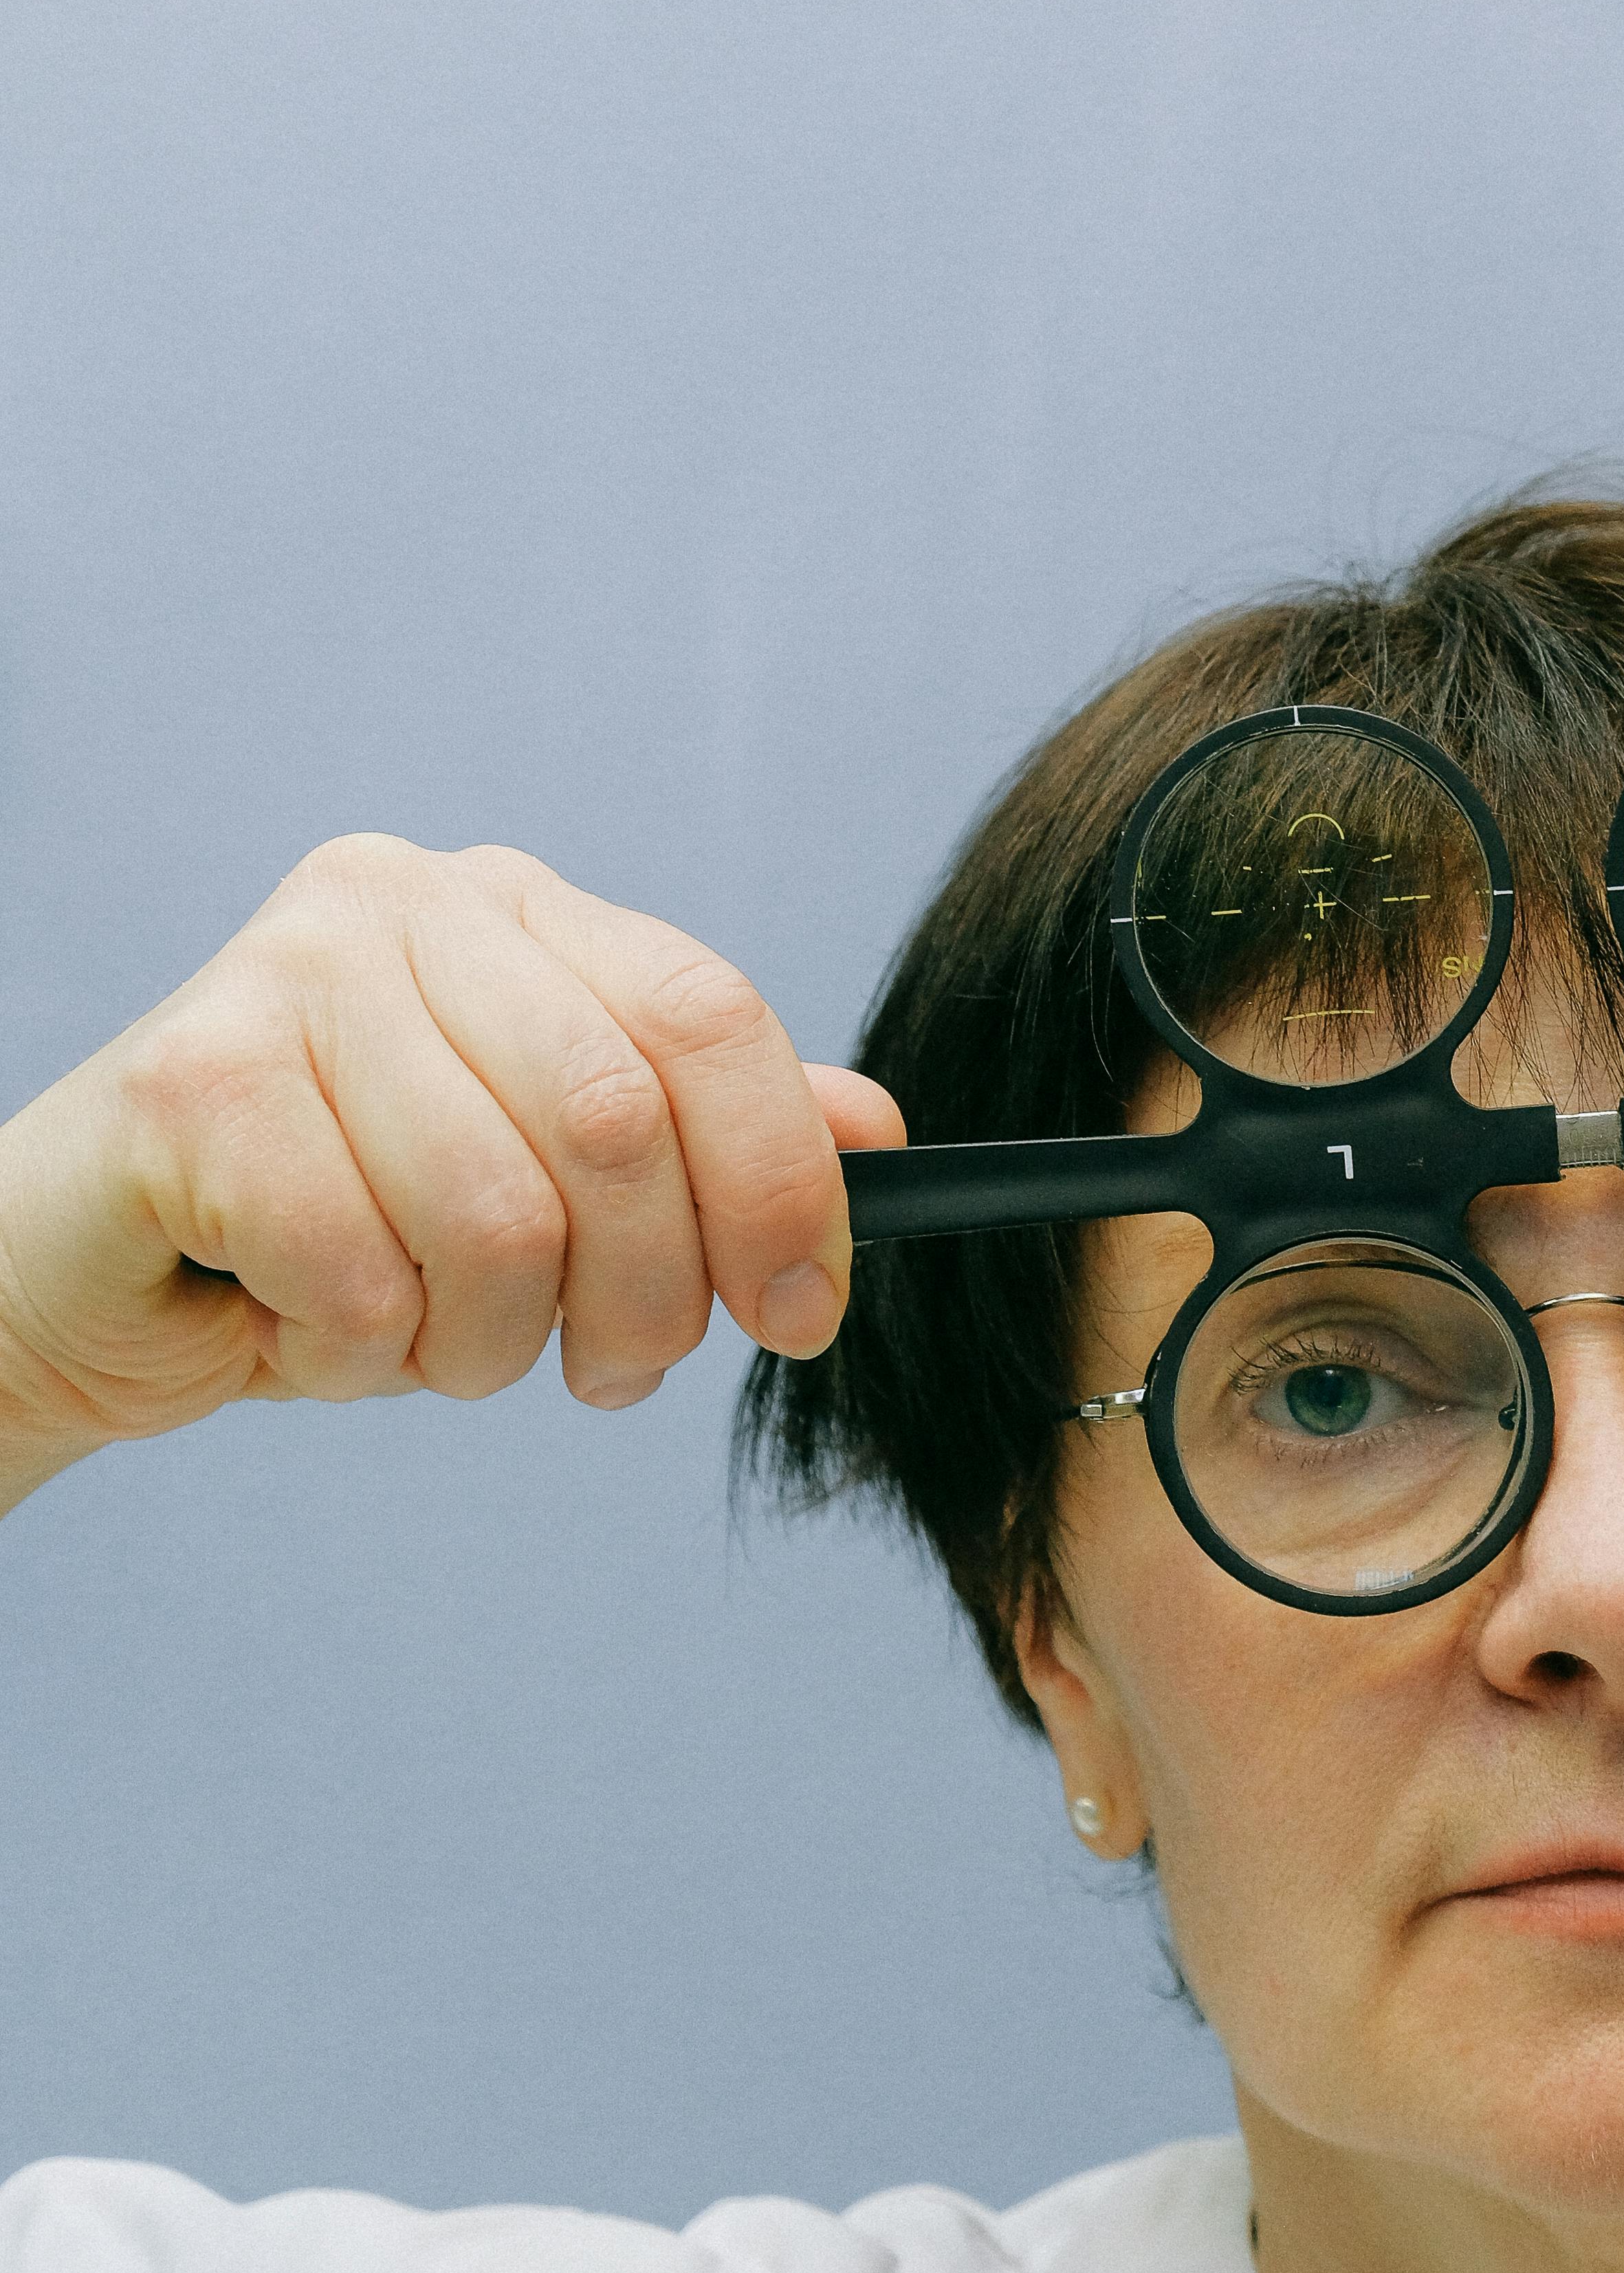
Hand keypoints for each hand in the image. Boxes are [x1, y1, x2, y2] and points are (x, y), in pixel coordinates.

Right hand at [0, 835, 902, 1512]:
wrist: (101, 1278)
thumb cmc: (340, 1227)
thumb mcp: (549, 1184)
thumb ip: (704, 1138)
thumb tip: (873, 1133)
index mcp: (515, 907)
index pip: (710, 1018)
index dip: (780, 1185)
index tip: (800, 1316)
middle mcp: (406, 900)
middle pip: (619, 1127)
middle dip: (638, 1300)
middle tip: (596, 1371)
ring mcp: (288, 974)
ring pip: (494, 1223)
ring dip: (479, 1344)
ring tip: (419, 1337)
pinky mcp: (193, 1082)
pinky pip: (364, 1278)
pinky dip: (358, 1351)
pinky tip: (302, 1321)